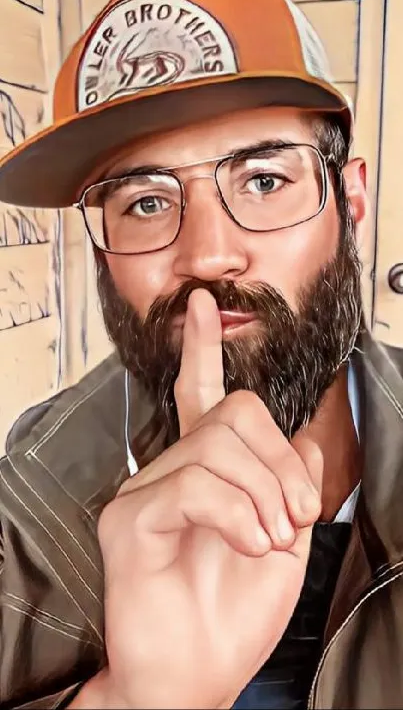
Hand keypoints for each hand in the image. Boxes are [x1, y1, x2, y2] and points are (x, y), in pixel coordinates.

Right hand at [95, 289, 322, 708]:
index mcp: (207, 471)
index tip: (206, 308)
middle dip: (278, 462)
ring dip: (263, 496)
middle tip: (294, 516)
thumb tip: (301, 438)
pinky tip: (247, 543)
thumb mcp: (286, 543)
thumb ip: (290, 484)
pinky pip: (192, 486)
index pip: (201, 395)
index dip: (203, 348)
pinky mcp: (129, 519)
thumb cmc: (233, 617)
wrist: (198, 676)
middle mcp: (170, 470)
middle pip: (231, 412)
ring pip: (216, 447)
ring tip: (268, 540)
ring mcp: (145, 492)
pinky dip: (236, 514)